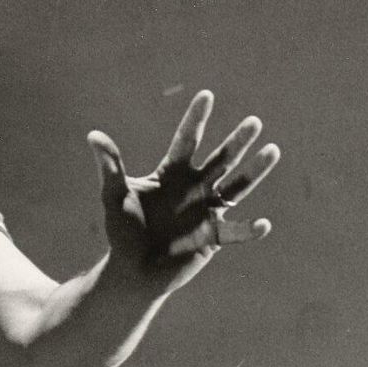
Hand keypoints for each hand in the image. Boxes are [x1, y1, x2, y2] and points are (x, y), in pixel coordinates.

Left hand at [88, 90, 279, 288]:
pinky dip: (249, 230)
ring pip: (237, 187)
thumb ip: (109, 167)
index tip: (207, 95)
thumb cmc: (122, 232)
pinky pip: (235, 232)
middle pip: (220, 159)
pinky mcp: (213, 238)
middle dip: (237, 141)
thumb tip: (94, 136)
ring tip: (273, 150)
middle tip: (254, 122)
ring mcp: (207, 211)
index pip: (187, 141)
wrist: (131, 271)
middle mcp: (194, 188)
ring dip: (255, 171)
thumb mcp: (114, 196)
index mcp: (172, 173)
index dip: (196, 119)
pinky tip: (263, 224)